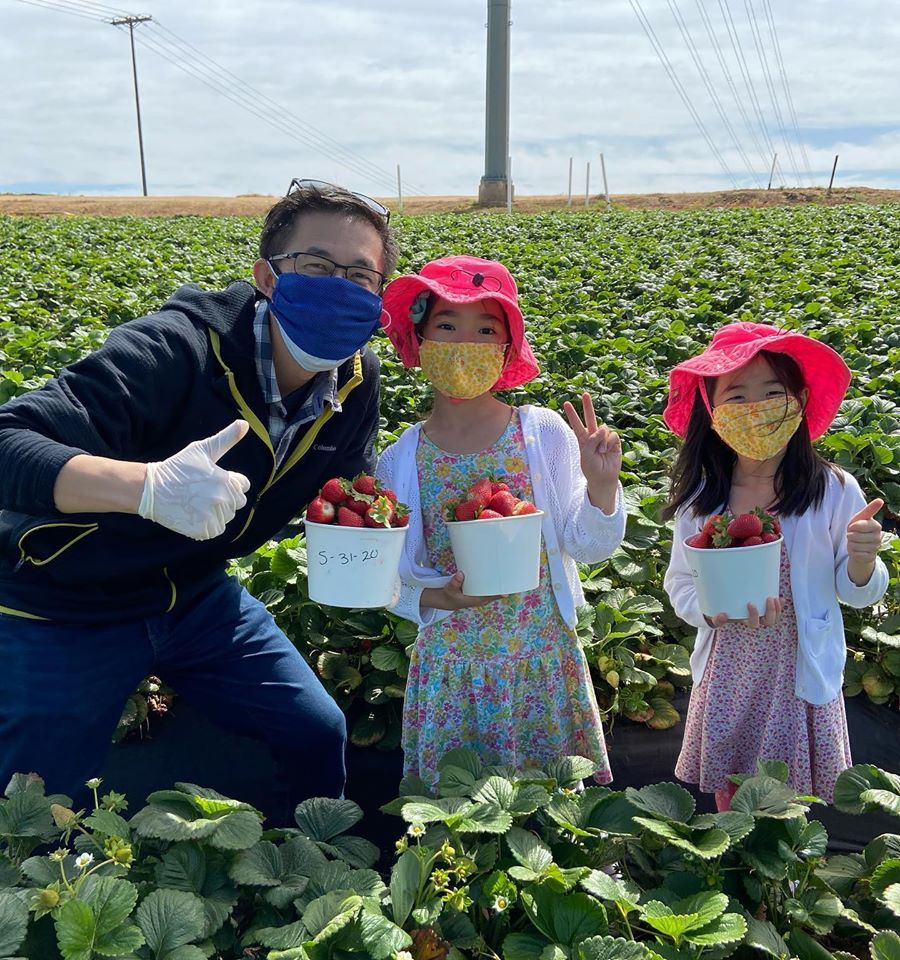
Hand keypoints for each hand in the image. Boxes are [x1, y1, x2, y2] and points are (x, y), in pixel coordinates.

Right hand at [138, 420, 250, 539]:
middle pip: (237, 502)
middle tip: (202, 492)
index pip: (243, 486)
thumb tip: (245, 423)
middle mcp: (222, 499)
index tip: (213, 481)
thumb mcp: (202, 449)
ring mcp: (212, 516)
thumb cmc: (178, 467)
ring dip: (216, 512)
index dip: (230, 483)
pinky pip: (216, 530)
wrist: (151, 489)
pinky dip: (208, 525)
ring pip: (227, 517)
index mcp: (225, 479)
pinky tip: (194, 514)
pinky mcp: (202, 530)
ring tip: (197, 503)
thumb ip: (226, 438)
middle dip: (225, 498)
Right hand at [421, 572, 502, 611]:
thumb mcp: (450, 590)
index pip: (493, 596)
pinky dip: (493, 582)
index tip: (510, 586)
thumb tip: (460, 574)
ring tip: (507, 572)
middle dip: (503, 585)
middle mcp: (481, 598)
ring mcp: (480, 595)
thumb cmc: (450, 596)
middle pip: (496, 592)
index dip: (501, 592)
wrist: (446, 600)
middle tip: (511, 573)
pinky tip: (497, 574)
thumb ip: (455, 583)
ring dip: (499, 583)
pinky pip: (489, 587)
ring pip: (493, 590)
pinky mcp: (478, 591)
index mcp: (477, 599)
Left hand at [563, 392, 621, 512]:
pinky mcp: (614, 441)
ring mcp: (604, 438)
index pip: (576, 424)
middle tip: (585, 394)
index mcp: (583, 439)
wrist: (604, 477)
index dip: (572, 414)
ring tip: (600, 452)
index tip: (567, 403)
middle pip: (590, 418)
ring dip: (601, 441)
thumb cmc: (592, 468)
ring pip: (603, 428)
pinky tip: (608, 451)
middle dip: (588, 406)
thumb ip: (591, 440)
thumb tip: (603, 428)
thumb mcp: (586, 455)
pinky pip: (612, 435)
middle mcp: (593, 436)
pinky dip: (609, 443)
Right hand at [708, 596, 782, 628]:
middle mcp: (756, 620)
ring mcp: (761, 615)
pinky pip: (776, 611)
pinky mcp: (764, 609)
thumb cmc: (722, 615)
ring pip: (774, 618)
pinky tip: (781, 599)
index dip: (755, 615)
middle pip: (768, 622)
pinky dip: (780, 606)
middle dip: (771, 611)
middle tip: (769, 599)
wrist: (724, 613)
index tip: (750, 603)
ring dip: (777, 609)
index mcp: (746, 622)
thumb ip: (717, 619)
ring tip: (776, 598)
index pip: (754, 624)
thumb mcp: (717, 618)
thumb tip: (722, 616)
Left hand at [847, 498, 882, 584]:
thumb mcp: (860, 518)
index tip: (852, 527)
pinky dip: (853, 552)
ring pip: (855, 546)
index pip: (859, 525)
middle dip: (850, 536)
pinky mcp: (871, 557)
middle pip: (855, 536)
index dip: (852, 527)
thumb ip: (869, 510)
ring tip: (854, 542)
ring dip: (851, 544)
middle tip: (853, 535)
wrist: (859, 545)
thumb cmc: (858, 529)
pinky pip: (856, 554)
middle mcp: (878, 537)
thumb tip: (880, 500)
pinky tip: (856, 550)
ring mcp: (875, 548)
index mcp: (876, 525)